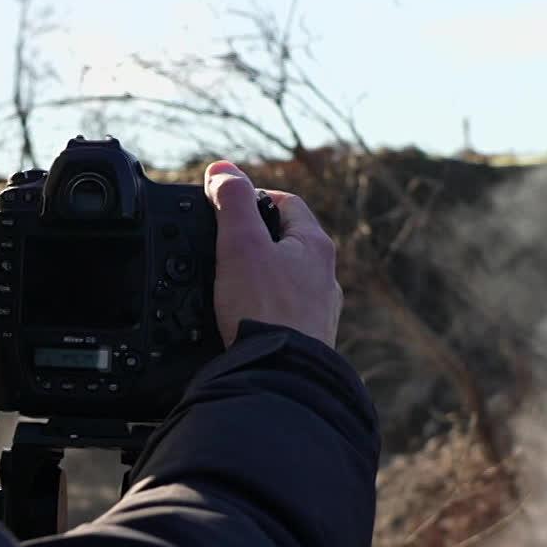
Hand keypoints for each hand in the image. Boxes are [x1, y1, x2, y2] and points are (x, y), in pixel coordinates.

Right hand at [205, 161, 342, 347]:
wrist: (281, 376)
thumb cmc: (265, 310)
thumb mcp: (241, 243)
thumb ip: (231, 201)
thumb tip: (222, 169)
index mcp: (314, 246)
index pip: (286, 203)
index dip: (254, 197)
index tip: (227, 204)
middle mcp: (324, 278)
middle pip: (288, 242)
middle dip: (256, 240)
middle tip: (222, 245)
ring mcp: (318, 312)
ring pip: (287, 281)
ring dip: (260, 277)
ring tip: (229, 283)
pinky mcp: (307, 341)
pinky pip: (284, 313)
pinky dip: (263, 309)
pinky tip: (244, 319)